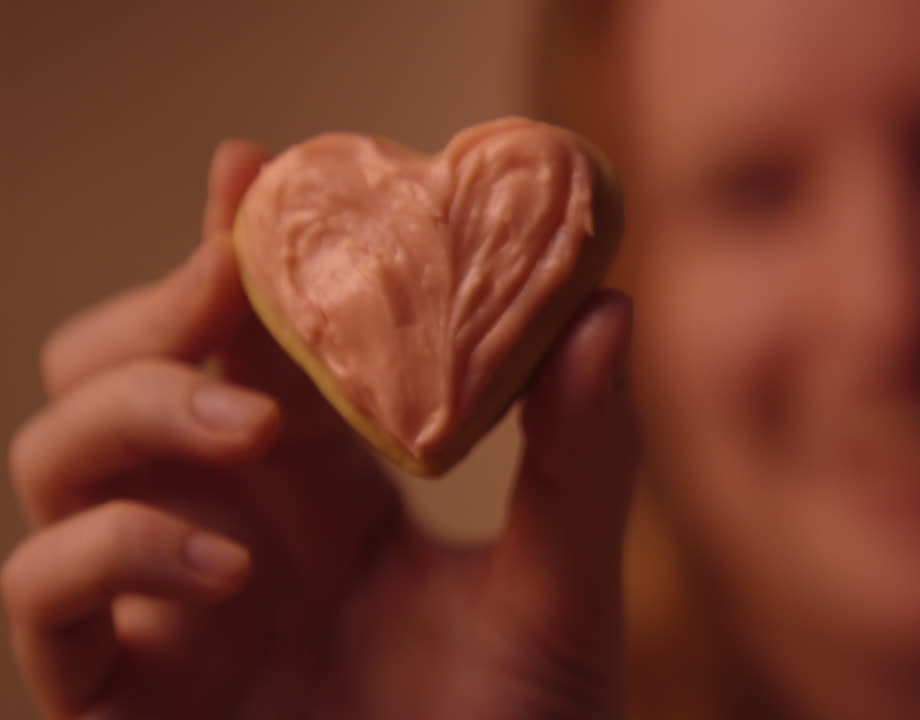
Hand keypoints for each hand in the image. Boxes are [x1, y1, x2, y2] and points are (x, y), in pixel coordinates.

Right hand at [4, 141, 638, 719]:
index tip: (257, 170)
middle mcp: (227, 526)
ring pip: (57, 456)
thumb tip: (607, 307)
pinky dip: (114, 556)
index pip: (246, 340)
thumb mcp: (563, 590)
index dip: (233, 250)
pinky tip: (229, 572)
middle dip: (162, 310)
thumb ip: (583, 458)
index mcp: (323, 485)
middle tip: (233, 284)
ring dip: (137, 410)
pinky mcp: (113, 696)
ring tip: (252, 429)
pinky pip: (45, 592)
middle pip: (119, 368)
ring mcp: (160, 608)